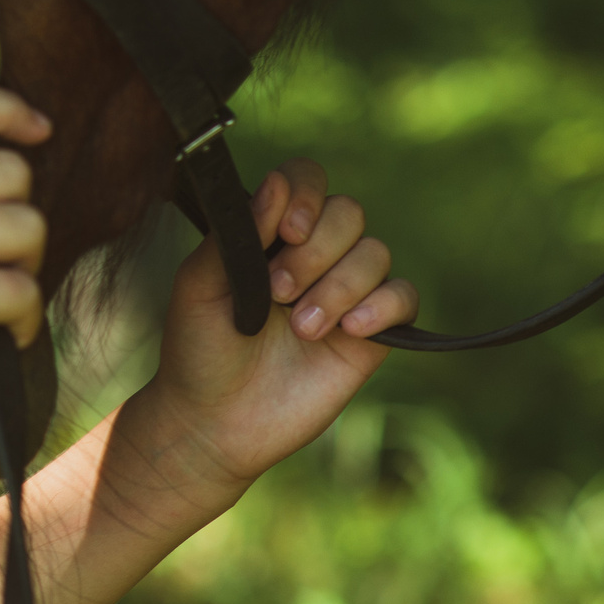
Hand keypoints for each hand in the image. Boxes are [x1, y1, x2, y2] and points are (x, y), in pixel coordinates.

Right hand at [0, 82, 50, 451]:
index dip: (9, 108)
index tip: (36, 127)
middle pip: (12, 170)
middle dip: (18, 213)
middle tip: (4, 251)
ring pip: (29, 228)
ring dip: (26, 265)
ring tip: (0, 294)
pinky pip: (25, 293)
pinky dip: (25, 319)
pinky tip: (5, 334)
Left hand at [141, 159, 417, 494]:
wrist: (214, 424)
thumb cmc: (198, 348)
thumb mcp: (200, 285)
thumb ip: (239, 232)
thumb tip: (276, 183)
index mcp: (270, 232)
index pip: (305, 179)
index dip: (305, 193)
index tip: (286, 229)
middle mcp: (312, 254)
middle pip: (348, 213)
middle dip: (316, 251)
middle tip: (278, 293)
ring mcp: (344, 292)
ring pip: (376, 253)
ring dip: (338, 286)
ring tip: (301, 329)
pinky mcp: (370, 335)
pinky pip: (404, 296)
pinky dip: (383, 306)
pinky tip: (348, 330)